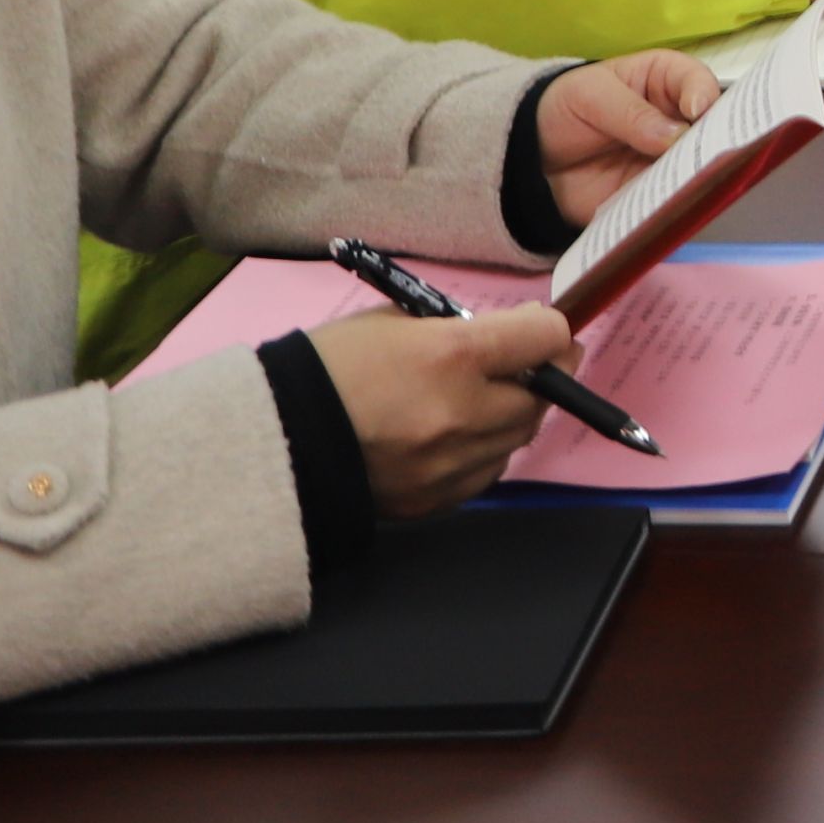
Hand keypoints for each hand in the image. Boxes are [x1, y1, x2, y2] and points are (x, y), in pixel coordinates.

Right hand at [301, 307, 571, 516]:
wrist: (274, 440)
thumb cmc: (330, 367)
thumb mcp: (395, 322)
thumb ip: (459, 328)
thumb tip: (514, 334)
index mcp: (451, 356)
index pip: (543, 339)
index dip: (550, 330)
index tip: (543, 330)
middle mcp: (463, 413)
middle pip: (540, 395)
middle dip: (542, 375)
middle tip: (534, 362)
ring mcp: (451, 464)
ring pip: (518, 438)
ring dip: (516, 414)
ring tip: (492, 397)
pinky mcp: (436, 501)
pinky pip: (487, 471)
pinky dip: (486, 450)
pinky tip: (463, 435)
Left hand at [529, 49, 721, 225]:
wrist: (533, 155)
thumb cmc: (565, 108)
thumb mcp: (591, 96)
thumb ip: (631, 113)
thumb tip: (677, 136)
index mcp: (666, 80)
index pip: (697, 82)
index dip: (703, 94)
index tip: (697, 110)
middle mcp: (677, 120)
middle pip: (710, 128)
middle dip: (711, 140)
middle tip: (705, 153)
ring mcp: (668, 159)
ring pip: (696, 167)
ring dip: (695, 176)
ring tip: (686, 183)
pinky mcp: (653, 192)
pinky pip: (670, 198)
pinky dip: (672, 203)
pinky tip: (668, 205)